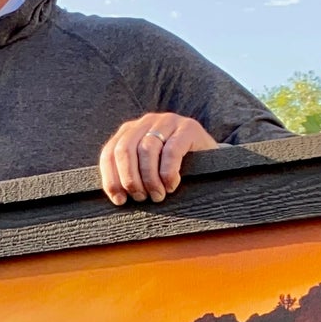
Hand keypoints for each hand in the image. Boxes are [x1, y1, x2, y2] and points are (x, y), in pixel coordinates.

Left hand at [99, 113, 217, 205]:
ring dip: (150, 179)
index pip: (109, 153)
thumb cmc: (175, 169)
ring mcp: (167, 121)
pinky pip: (171, 151)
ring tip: (158, 196)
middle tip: (141, 198)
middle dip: (130, 179)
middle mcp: (146, 122)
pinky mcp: (188, 127)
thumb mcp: (148, 168)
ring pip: (146, 150)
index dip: (111, 179)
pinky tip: (172, 185)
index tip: (120, 200)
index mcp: (130, 131)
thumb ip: (130, 174)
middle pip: (125, 150)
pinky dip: (168, 173)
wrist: (211, 158)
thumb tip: (116, 197)